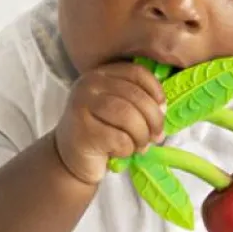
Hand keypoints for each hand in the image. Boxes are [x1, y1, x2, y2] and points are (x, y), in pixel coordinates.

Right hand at [54, 62, 166, 185]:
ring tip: (140, 146)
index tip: (162, 111)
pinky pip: (119, 139)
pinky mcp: (83, 132)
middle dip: (153, 120)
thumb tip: (162, 109)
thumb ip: (137, 102)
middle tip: (156, 137)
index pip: (137, 73)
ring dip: (142, 136)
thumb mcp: (118, 110)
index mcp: (101, 74)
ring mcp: (82, 106)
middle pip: (135, 96)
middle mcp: (89, 85)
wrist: (70, 158)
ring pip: (129, 117)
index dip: (156, 92)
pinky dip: (128, 149)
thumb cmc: (100, 133)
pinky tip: (121, 152)